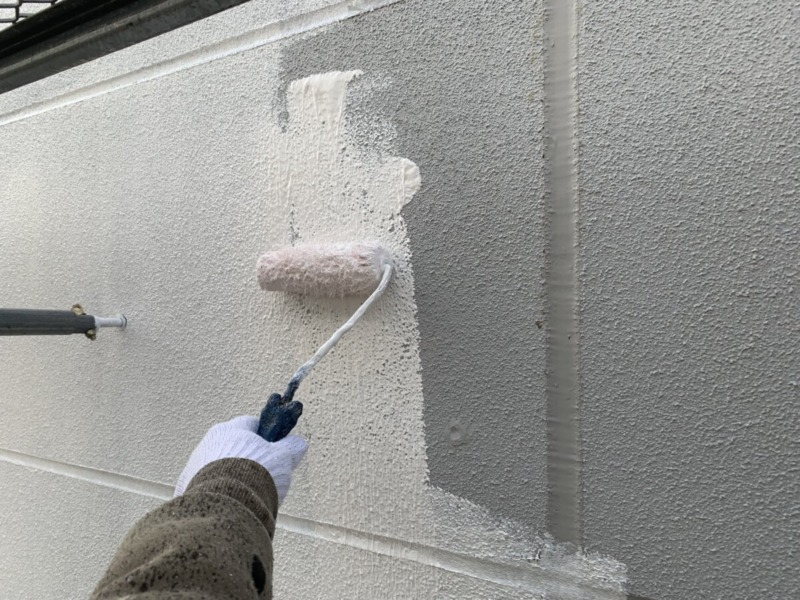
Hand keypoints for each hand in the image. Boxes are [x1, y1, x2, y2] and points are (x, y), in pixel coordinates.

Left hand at [175, 416, 307, 502]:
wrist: (226, 505)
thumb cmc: (255, 476)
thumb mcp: (283, 459)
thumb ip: (291, 447)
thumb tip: (298, 443)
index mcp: (232, 429)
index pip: (251, 425)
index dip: (266, 438)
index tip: (275, 452)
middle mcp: (209, 442)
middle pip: (233, 446)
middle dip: (247, 458)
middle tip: (263, 477)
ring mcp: (195, 464)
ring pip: (217, 465)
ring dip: (230, 475)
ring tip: (247, 494)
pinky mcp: (187, 486)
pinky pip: (206, 485)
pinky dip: (217, 492)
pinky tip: (230, 503)